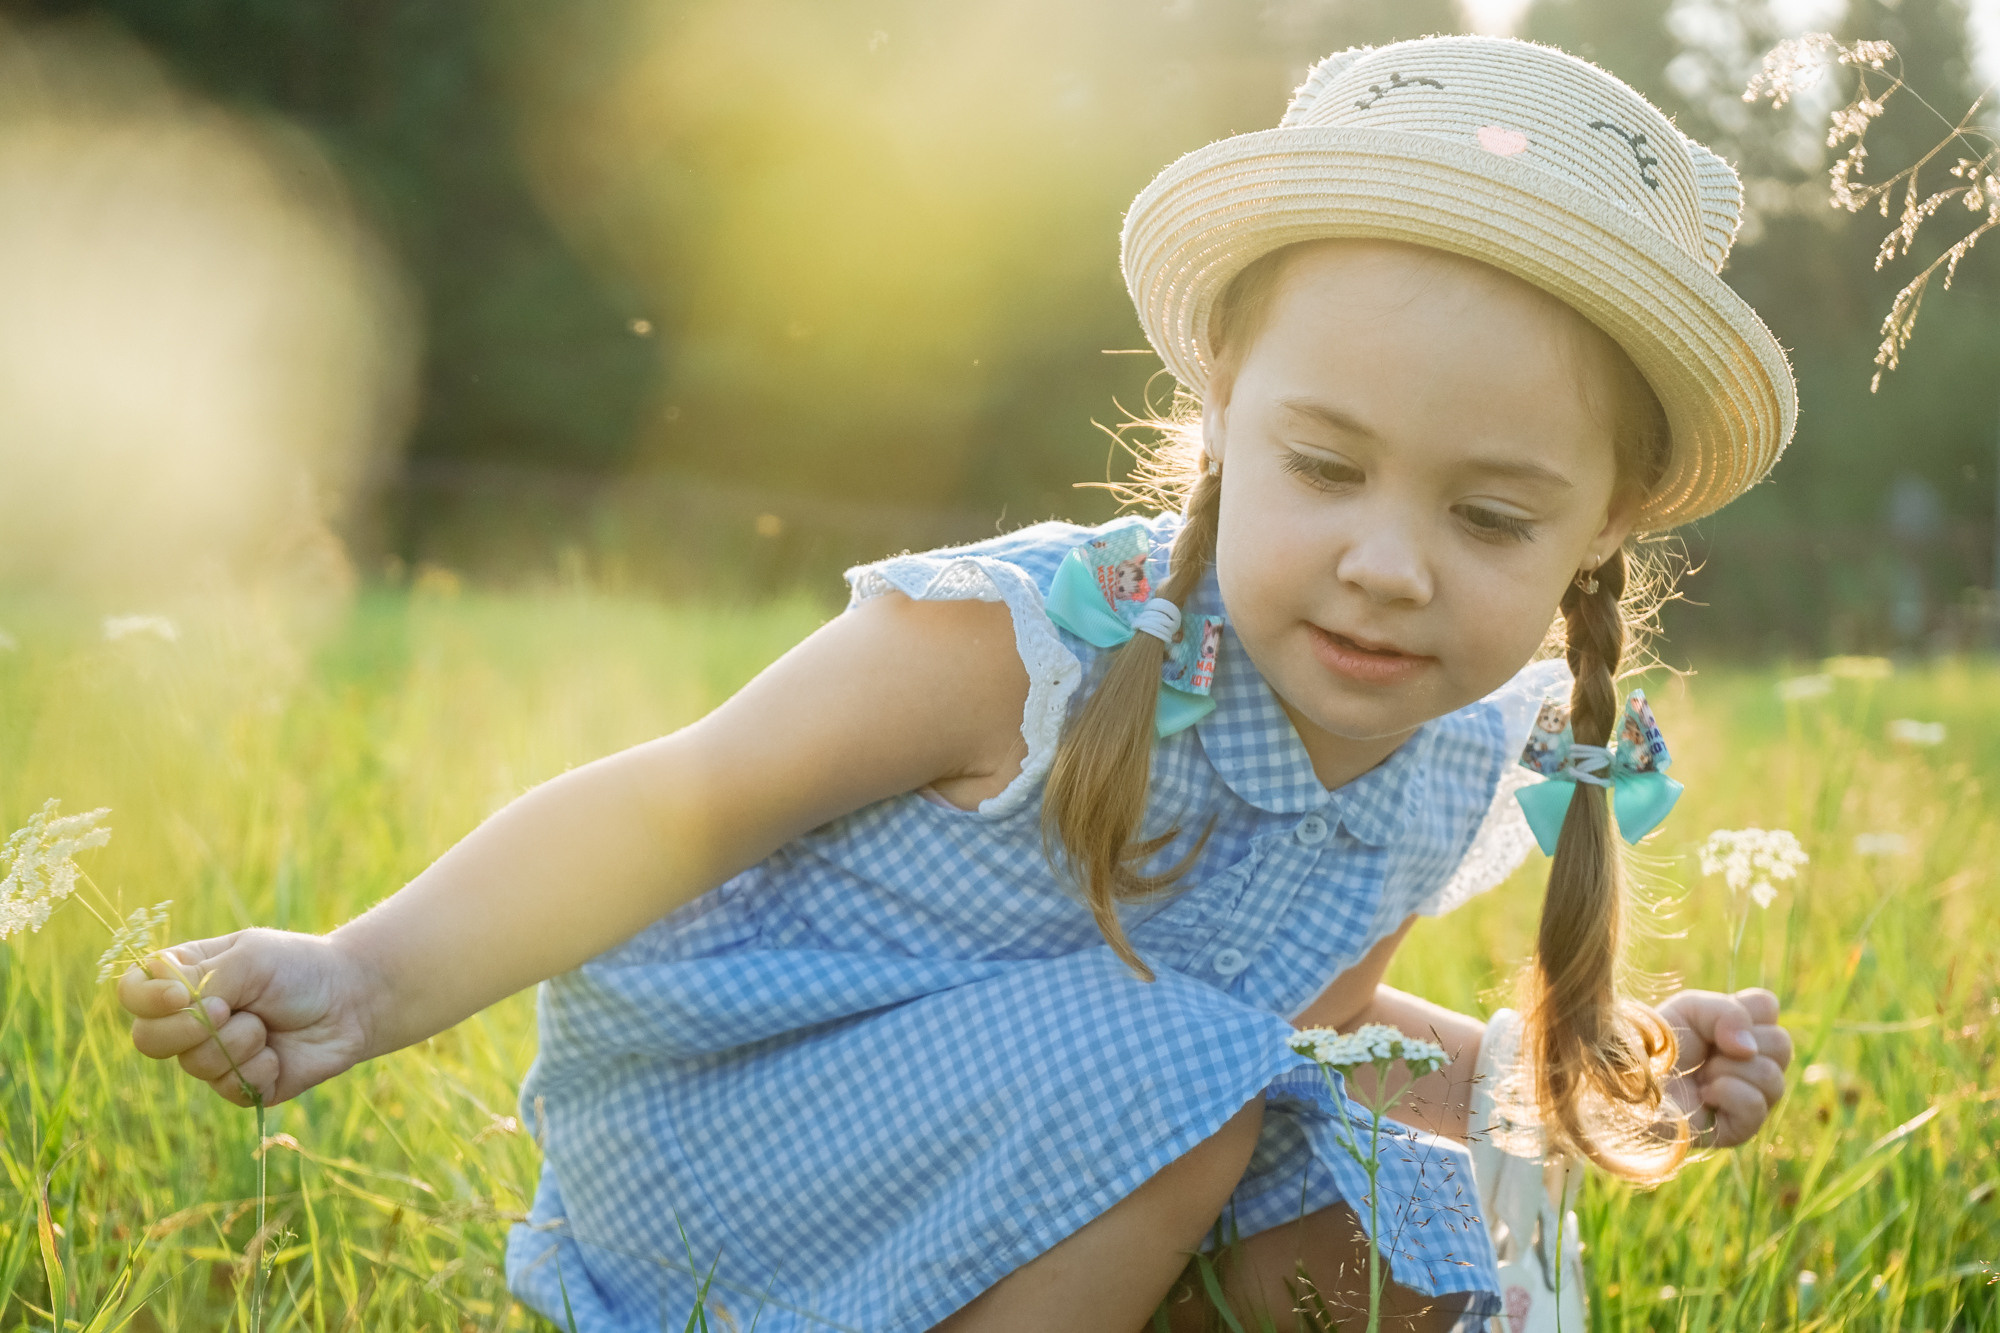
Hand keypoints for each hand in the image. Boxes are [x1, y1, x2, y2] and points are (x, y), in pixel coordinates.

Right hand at [118, 928, 381, 1106]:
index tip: (181, 995)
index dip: (147, 1000)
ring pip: (193, 1064)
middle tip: (228, 1011)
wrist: (352, 999)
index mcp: (185, 978)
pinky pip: (228, 1087)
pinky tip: (278, 1053)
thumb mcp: (249, 959)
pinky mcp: (240, 1086)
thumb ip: (201, 980)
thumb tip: (169, 1004)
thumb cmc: (299, 969)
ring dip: (236, 1043)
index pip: (134, 993)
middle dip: (187, 1029)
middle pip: (148, 1039)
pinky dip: (257, 1068)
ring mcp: (214, 1055)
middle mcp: (191, 1019)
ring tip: (266, 1026)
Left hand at [1658, 987, 1793, 1148]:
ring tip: (1702, 1077)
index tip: (1709, 1024)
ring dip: (1728, 1070)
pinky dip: (1726, 1094)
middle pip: (1782, 1044)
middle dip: (1739, 1043)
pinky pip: (1756, 1106)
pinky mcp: (1737, 1130)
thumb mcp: (1688, 1010)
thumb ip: (1726, 1012)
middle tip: (1706, 1054)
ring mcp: (1748, 1099)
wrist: (1621, 1084)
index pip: (1768, 1007)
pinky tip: (1703, 1096)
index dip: (1741, 1010)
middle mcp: (1750, 1065)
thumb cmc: (1653, 1046)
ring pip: (1773, 1076)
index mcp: (1739, 1031)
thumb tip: (1748, 1049)